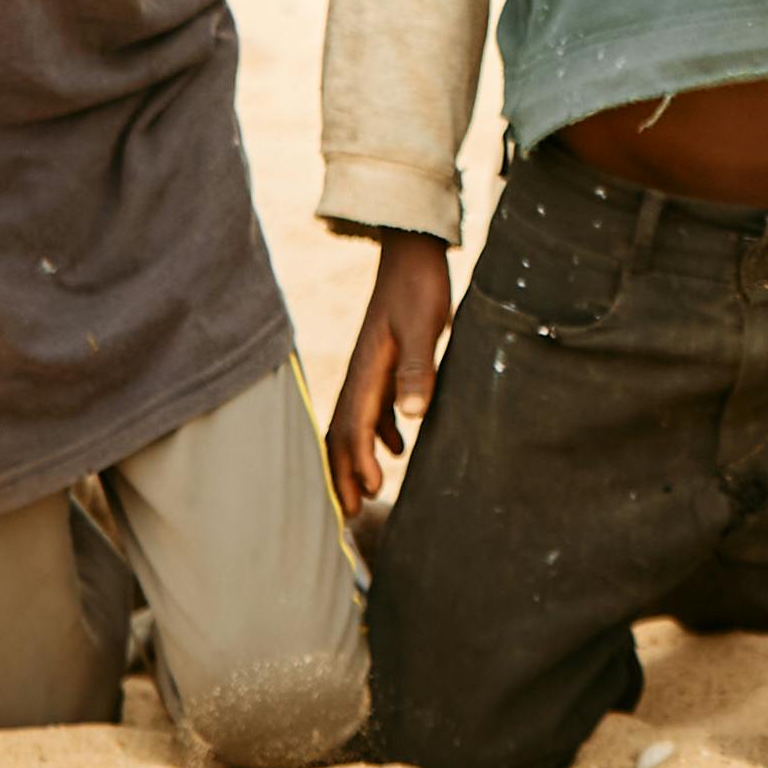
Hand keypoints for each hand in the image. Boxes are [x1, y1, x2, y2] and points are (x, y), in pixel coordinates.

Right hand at [327, 232, 453, 512]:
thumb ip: (419, 367)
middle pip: (344, 433)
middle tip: (350, 513)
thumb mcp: (424, 326)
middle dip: (343, 473)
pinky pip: (373, 408)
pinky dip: (380, 435)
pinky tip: (398, 450)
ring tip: (368, 491)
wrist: (412, 253)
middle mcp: (363, 374)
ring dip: (358, 458)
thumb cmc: (419, 287)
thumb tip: (411, 415)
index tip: (370, 490)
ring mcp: (372, 369)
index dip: (357, 462)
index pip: (354, 427)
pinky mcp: (386, 363)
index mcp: (368, 370)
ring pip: (356, 424)